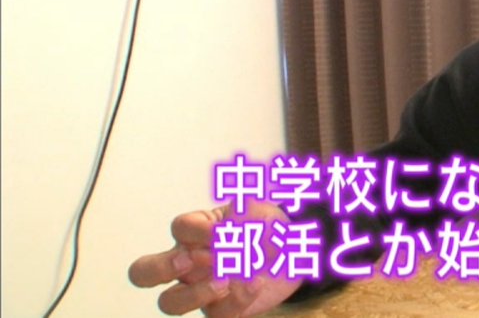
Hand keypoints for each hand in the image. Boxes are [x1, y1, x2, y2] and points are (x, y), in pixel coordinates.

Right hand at [128, 201, 301, 316]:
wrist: (291, 252)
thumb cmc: (265, 228)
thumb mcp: (262, 212)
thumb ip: (247, 213)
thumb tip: (230, 224)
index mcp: (196, 231)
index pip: (180, 228)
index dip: (199, 231)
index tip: (224, 231)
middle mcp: (189, 261)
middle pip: (144, 271)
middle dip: (162, 267)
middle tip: (192, 261)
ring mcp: (200, 288)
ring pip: (171, 302)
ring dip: (195, 293)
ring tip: (226, 280)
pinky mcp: (221, 309)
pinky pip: (216, 315)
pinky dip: (236, 301)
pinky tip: (256, 283)